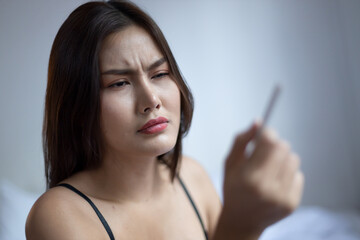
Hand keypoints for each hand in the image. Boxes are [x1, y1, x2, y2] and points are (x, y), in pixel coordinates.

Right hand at [220, 121, 303, 236]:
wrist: (241, 221)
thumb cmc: (233, 189)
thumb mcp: (229, 163)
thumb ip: (242, 140)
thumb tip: (258, 121)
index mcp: (249, 177)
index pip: (270, 142)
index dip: (267, 133)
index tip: (262, 134)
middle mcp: (268, 188)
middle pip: (284, 147)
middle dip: (274, 144)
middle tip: (264, 152)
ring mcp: (282, 197)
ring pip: (293, 159)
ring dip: (282, 158)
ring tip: (269, 168)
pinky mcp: (293, 203)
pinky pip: (298, 174)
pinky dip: (288, 173)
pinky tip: (276, 181)